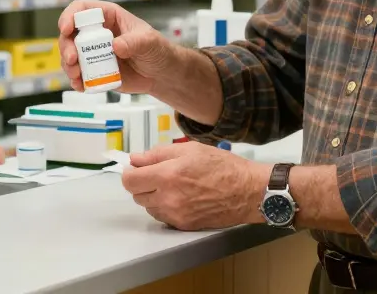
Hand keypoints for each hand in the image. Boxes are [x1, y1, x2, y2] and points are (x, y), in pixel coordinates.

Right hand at [58, 0, 176, 94]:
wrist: (161, 74)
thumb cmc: (157, 50)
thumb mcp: (149, 42)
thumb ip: (134, 42)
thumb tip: (116, 45)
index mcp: (108, 17)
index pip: (82, 9)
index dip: (70, 16)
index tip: (66, 29)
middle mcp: (97, 33)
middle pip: (70, 34)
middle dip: (66, 47)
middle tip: (72, 60)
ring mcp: (94, 52)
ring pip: (70, 55)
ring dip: (68, 66)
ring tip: (76, 76)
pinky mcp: (95, 70)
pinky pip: (78, 74)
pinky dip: (76, 80)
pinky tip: (81, 86)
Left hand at [121, 142, 267, 230]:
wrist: (246, 191)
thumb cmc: (221, 166)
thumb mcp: (190, 149)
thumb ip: (158, 154)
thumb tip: (135, 159)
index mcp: (168, 175)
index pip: (130, 181)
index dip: (130, 172)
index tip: (137, 168)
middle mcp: (168, 198)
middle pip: (136, 195)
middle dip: (143, 183)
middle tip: (160, 174)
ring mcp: (175, 215)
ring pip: (149, 207)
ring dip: (153, 196)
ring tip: (174, 186)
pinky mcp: (182, 225)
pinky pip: (162, 216)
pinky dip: (166, 207)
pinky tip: (181, 197)